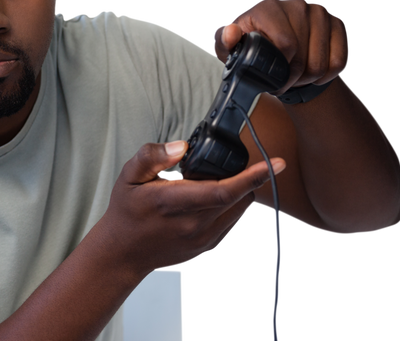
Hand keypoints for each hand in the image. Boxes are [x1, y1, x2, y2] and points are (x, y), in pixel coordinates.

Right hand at [101, 141, 284, 274]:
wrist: (123, 252)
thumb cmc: (126, 212)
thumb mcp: (129, 176)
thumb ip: (152, 156)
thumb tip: (182, 146)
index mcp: (173, 203)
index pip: (223, 189)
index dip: (253, 175)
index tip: (275, 163)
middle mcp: (193, 224)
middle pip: (239, 197)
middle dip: (244, 177)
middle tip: (228, 165)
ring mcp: (203, 239)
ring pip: (240, 209)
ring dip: (238, 192)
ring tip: (214, 182)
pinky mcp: (208, 247)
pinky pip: (233, 222)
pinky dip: (231, 206)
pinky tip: (209, 200)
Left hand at [211, 0, 350, 95]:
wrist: (278, 49)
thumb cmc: (250, 48)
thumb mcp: (231, 48)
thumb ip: (225, 41)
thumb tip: (232, 33)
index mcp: (268, 7)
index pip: (286, 44)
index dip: (279, 68)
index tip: (270, 78)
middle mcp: (297, 5)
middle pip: (303, 57)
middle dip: (292, 78)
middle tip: (282, 84)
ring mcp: (320, 12)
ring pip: (322, 62)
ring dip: (308, 80)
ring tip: (295, 80)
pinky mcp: (337, 24)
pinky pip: (339, 61)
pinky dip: (326, 76)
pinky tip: (313, 75)